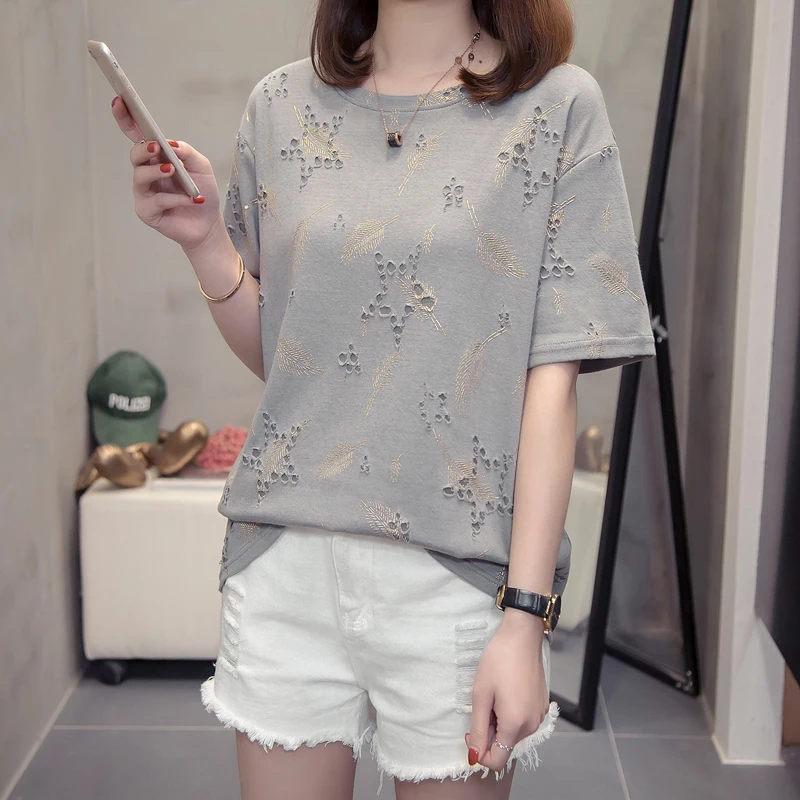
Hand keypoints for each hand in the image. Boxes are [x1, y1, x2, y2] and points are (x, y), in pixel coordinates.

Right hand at [111, 95, 221, 250]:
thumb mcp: (201, 167)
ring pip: (140, 176)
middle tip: (156, 147)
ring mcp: (144, 192)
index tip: (120, 100)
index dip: (126, 118)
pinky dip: (175, 198)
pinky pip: (156, 201)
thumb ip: (186, 152)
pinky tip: (190, 199)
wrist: (208, 224)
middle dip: (143, 149)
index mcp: (157, 157)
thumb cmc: (202, 192)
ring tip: (172, 170)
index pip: (137, 135)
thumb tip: (170, 143)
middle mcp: (146, 172)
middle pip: (135, 154)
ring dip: (157, 171)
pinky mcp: (147, 211)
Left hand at [466, 610, 549, 772]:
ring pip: (514, 734)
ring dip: (500, 723)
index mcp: (515, 725)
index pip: (497, 761)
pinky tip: (507, 693)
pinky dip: (512, 715)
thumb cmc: (498, 661)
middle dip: (490, 734)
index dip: (479, 752)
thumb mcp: (481, 695)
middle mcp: (532, 725)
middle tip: (482, 705)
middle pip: (506, 746)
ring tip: (495, 696)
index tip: (471, 730)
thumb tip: (474, 757)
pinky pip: (524, 721)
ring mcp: (539, 716)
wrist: (521, 636)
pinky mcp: (542, 706)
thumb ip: (478, 729)